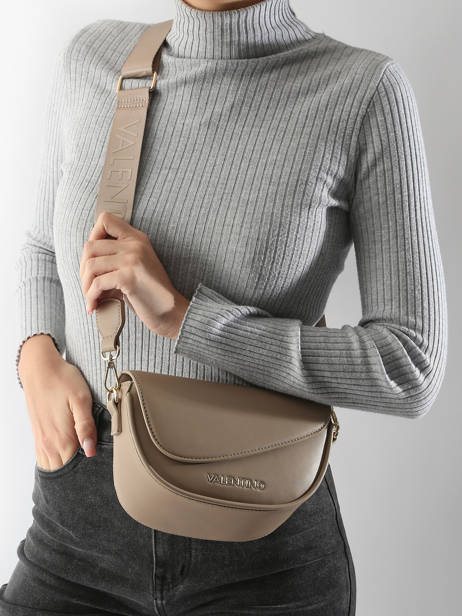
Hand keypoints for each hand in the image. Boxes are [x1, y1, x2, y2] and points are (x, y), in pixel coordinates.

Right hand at [18, 334, 97, 470]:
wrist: (40, 368)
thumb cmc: (63, 380)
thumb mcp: (81, 400)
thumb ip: (86, 427)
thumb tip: (90, 452)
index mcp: (63, 438)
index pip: (74, 470)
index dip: (87, 473)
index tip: (99, 472)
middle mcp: (49, 443)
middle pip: (63, 472)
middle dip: (76, 477)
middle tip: (92, 474)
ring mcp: (41, 440)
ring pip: (51, 467)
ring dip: (64, 471)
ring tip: (80, 470)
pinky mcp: (38, 434)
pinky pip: (43, 459)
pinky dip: (53, 464)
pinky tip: (65, 460)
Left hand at [80, 211, 189, 338]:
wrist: (172, 311)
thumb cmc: (151, 294)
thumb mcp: (136, 267)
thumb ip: (117, 258)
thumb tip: (86, 262)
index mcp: (137, 238)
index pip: (105, 219)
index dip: (92, 236)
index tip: (93, 258)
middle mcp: (135, 244)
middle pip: (90, 246)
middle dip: (83, 269)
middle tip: (87, 286)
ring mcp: (132, 259)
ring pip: (90, 265)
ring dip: (85, 285)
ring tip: (90, 298)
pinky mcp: (129, 277)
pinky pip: (97, 283)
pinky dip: (91, 296)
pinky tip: (94, 306)